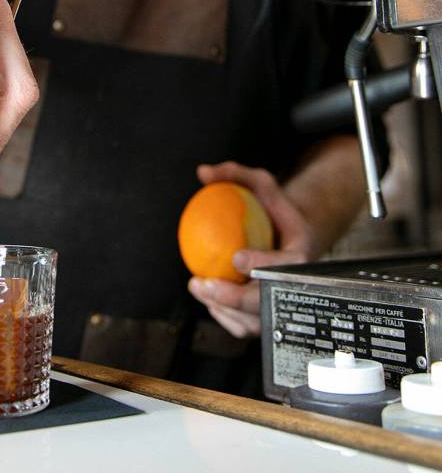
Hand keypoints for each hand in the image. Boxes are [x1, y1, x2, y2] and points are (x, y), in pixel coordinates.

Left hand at [187, 161, 320, 337]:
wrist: (292, 239)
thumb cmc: (275, 211)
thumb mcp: (261, 184)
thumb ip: (235, 174)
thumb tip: (203, 172)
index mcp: (299, 256)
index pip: (284, 265)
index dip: (262, 265)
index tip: (236, 258)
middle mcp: (293, 286)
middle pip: (267, 302)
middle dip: (235, 298)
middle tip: (204, 284)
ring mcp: (279, 304)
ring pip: (254, 321)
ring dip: (223, 310)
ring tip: (198, 288)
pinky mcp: (264, 316)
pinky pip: (243, 326)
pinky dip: (223, 316)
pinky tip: (206, 297)